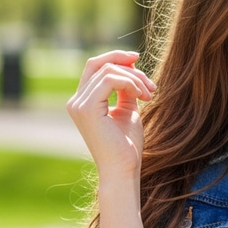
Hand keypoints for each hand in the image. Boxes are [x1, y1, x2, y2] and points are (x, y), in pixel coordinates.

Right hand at [66, 50, 155, 178]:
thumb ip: (125, 89)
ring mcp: (78, 104)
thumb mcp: (127, 110)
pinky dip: (130, 83)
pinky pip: (110, 80)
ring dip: (135, 78)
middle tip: (151, 86)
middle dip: (129, 68)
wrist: (124, 170)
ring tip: (150, 95)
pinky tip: (143, 96)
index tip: (137, 59)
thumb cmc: (127, 146)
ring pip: (108, 70)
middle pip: (100, 64)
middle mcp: (76, 101)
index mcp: (83, 102)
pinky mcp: (87, 108)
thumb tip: (131, 66)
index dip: (115, 57)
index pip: (94, 67)